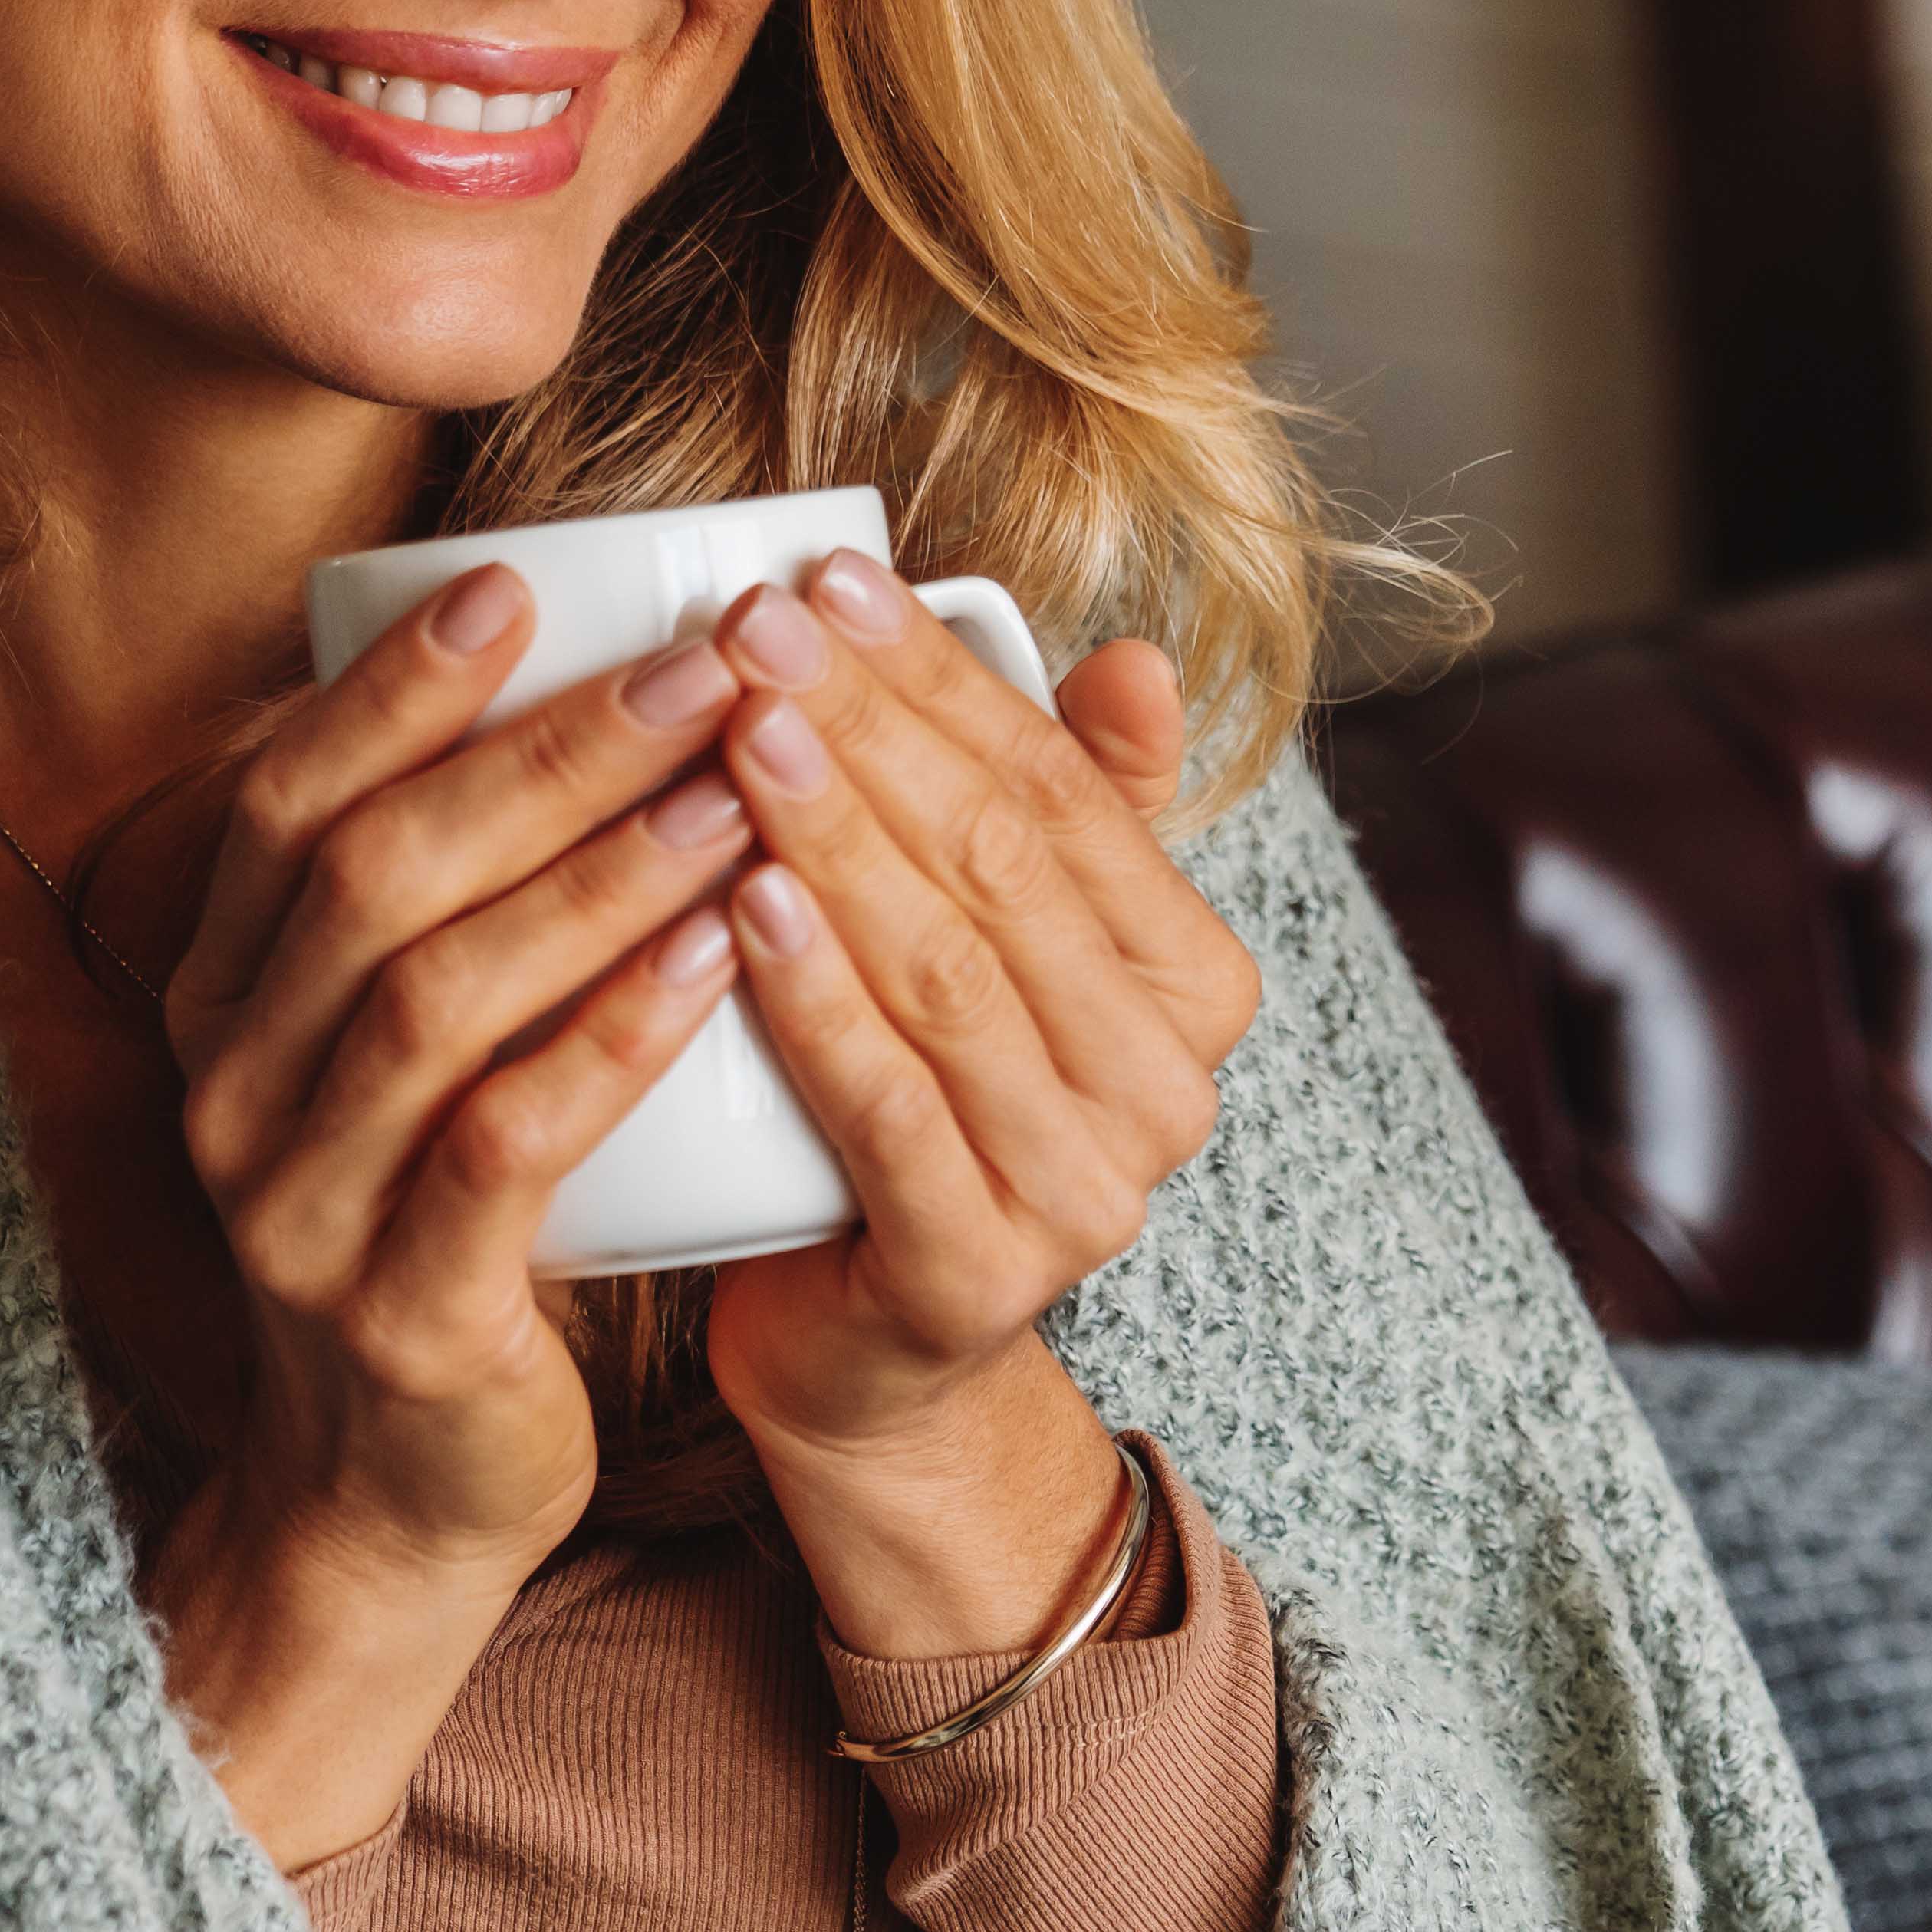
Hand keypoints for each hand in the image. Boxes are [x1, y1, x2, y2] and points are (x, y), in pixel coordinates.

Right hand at [133, 562, 758, 1855]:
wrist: (404, 1487)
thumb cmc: (448, 1214)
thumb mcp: (417, 1042)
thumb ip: (449, 892)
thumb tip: (546, 672)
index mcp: (226, 994)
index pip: (284, 800)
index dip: (393, 688)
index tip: (516, 586)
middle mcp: (232, 1083)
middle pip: (373, 873)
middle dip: (542, 754)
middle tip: (701, 664)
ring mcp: (297, 1202)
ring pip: (434, 996)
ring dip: (596, 877)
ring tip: (736, 788)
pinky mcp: (396, 1307)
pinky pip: (501, 1146)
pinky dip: (610, 1037)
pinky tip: (717, 955)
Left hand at [691, 549, 1265, 1654]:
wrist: (866, 1352)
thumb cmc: (918, 1099)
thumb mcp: (998, 944)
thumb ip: (1069, 807)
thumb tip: (1134, 656)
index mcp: (1193, 984)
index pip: (1062, 791)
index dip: (941, 678)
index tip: (825, 579)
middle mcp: (1167, 1090)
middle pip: (1004, 868)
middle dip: (870, 733)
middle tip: (753, 632)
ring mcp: (1086, 1192)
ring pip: (949, 976)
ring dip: (838, 841)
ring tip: (738, 732)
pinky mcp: (980, 1275)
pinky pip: (893, 1110)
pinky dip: (818, 1001)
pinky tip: (743, 903)